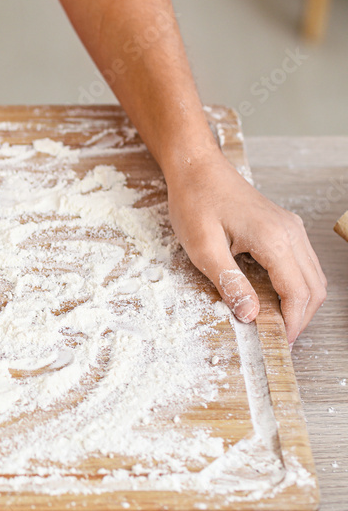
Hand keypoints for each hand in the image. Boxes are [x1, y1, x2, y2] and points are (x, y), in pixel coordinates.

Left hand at [167, 153, 325, 343]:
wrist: (196, 168)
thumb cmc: (195, 202)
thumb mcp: (203, 248)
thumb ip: (229, 282)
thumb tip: (250, 315)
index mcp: (274, 239)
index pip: (298, 292)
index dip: (292, 322)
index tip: (279, 342)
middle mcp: (291, 233)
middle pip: (314, 287)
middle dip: (301, 316)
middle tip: (278, 337)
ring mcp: (290, 228)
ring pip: (313, 276)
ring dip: (300, 301)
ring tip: (277, 322)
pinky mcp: (283, 227)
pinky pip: (302, 263)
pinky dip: (296, 284)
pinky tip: (274, 296)